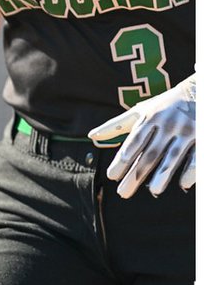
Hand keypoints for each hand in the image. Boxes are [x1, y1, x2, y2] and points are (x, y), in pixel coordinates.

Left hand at [88, 73, 195, 197]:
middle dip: (136, 173)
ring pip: (172, 156)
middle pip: (150, 153)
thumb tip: (91, 136)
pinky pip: (197, 156)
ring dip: (163, 174)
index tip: (112, 176)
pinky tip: (183, 184)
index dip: (122, 159)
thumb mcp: (139, 111)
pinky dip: (190, 170)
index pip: (133, 142)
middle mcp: (167, 124)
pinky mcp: (202, 136)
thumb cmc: (163, 105)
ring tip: (154, 191)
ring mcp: (186, 131)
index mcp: (149, 118)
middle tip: (123, 192)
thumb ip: (117, 125)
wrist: (198, 91)